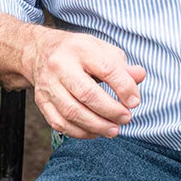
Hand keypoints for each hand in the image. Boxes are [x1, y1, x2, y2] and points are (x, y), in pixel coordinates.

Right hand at [26, 31, 145, 139]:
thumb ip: (122, 66)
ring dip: (97, 125)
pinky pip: (59, 123)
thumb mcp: (101, 50)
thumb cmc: (79, 53)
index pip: (106, 69)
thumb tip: (139, 75)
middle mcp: (60, 65)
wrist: (41, 52)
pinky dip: (79, 132)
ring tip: (113, 130)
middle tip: (126, 118)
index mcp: (80, 48)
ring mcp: (47, 84)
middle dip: (110, 110)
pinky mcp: (41, 100)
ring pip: (72, 111)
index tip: (134, 102)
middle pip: (87, 93)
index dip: (124, 88)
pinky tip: (94, 132)